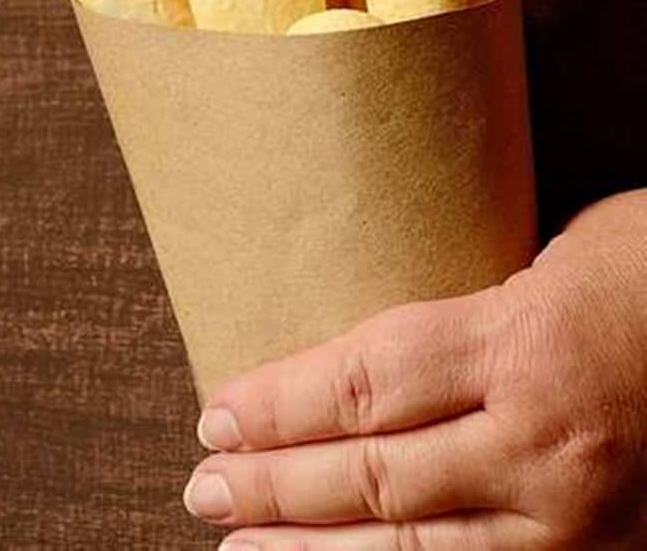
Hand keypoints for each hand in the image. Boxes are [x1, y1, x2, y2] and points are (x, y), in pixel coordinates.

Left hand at [185, 190, 646, 548]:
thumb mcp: (555, 258)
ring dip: (314, 550)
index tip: (219, 409)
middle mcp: (543, 440)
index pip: (367, 381)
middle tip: (204, 483)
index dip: (280, 402)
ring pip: (416, 549)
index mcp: (525, 343)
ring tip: (240, 544)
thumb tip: (370, 354)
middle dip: (275, 484)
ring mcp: (575, 517)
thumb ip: (467, 313)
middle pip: (376, 474)